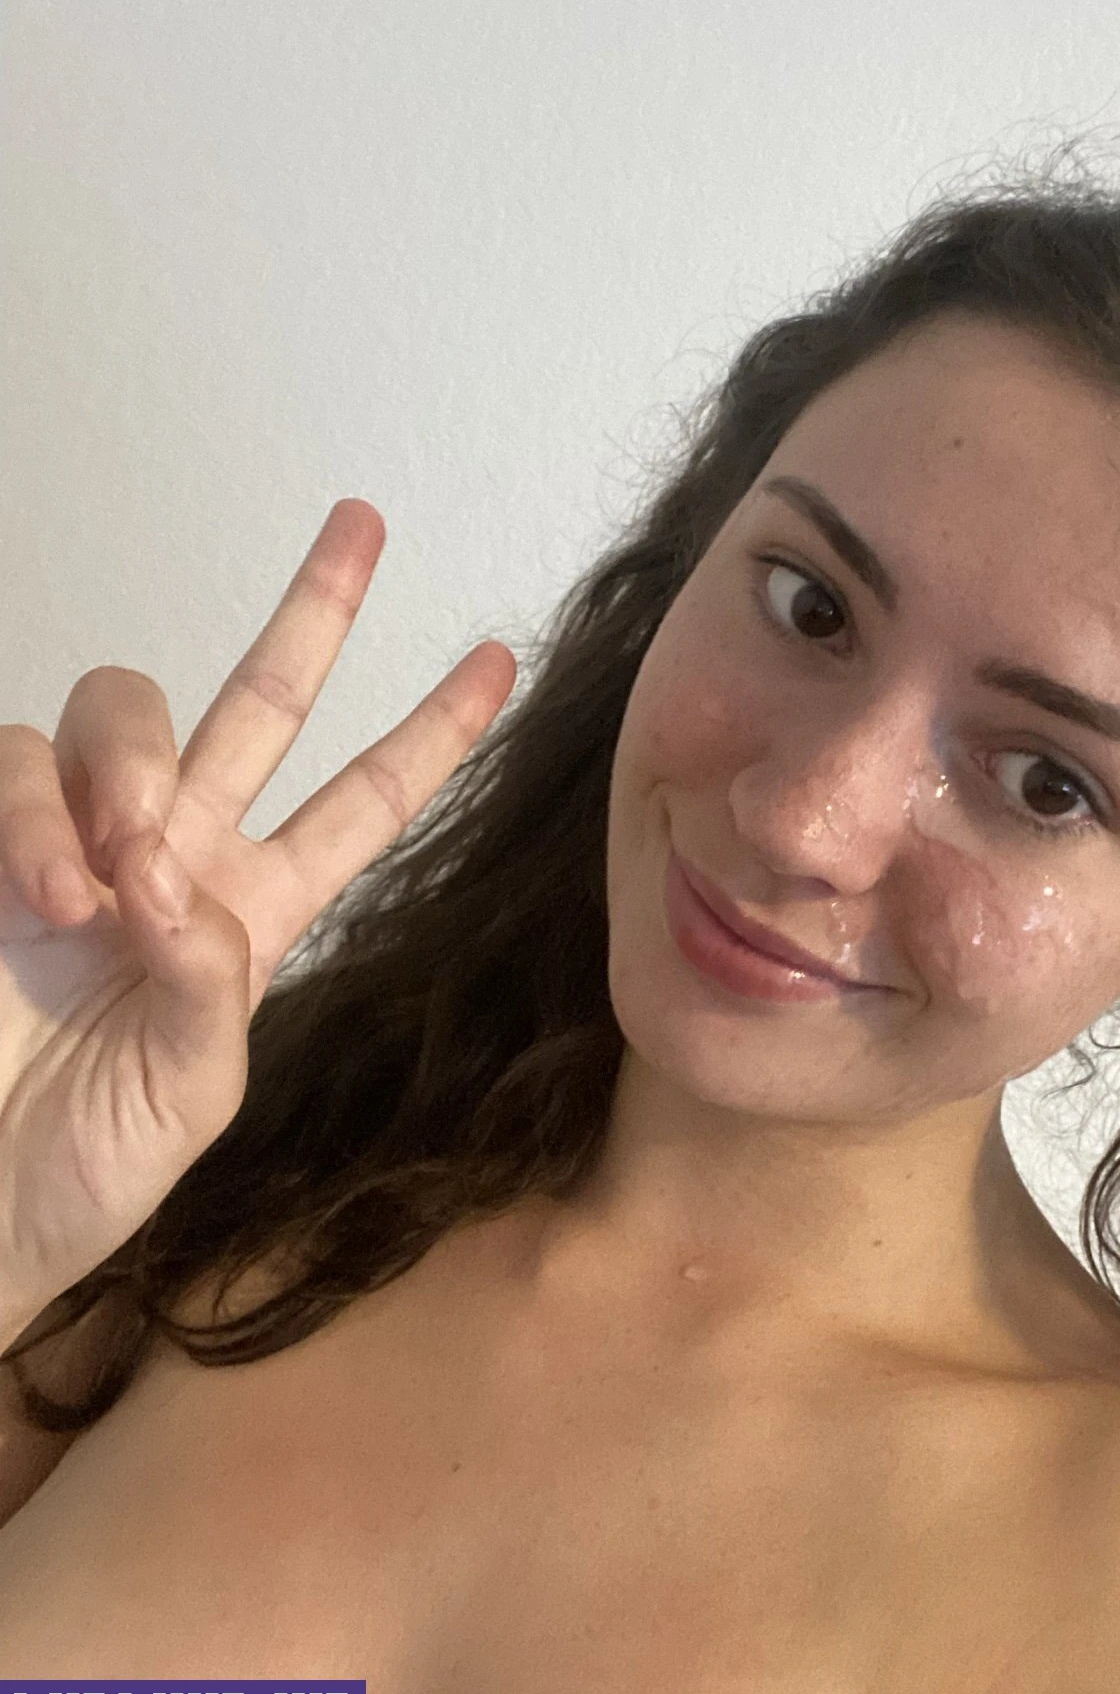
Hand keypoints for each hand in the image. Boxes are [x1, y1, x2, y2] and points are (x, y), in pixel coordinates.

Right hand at [0, 500, 516, 1331]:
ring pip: (127, 709)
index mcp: (256, 913)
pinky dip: (39, 816)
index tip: (498, 659)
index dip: (429, 733)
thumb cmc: (88, 1169)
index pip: (363, 801)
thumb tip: (179, 885)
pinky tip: (51, 893)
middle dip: (313, 611)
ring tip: (113, 877)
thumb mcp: (191, 1096)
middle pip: (259, 702)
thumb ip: (211, 990)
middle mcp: (178, 857)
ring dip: (132, 769)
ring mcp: (84, 842)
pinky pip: (20, 760)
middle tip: (364, 524)